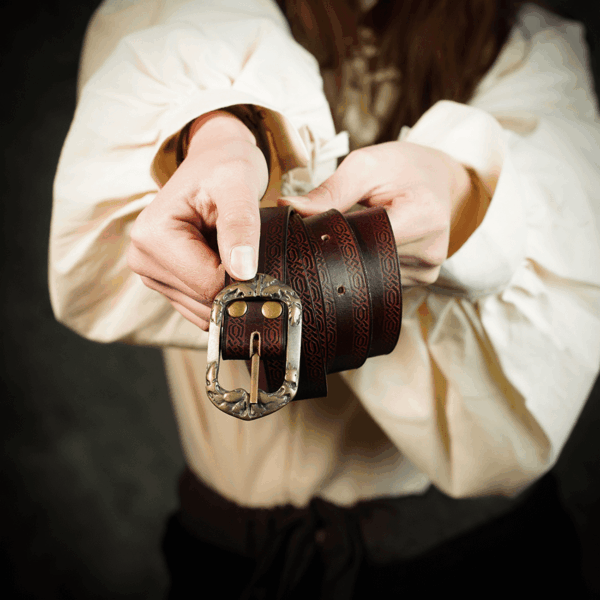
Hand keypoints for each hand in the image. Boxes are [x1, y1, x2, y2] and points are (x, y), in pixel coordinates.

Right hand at [127, 111, 267, 330]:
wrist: (214, 162)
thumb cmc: (224, 167)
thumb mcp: (238, 184)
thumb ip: (240, 224)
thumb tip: (243, 271)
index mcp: (152, 237)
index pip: (208, 285)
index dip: (241, 275)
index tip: (256, 252)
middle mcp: (142, 259)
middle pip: (204, 302)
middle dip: (234, 284)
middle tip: (248, 250)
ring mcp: (151, 275)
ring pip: (204, 311)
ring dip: (228, 290)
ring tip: (234, 252)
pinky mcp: (165, 283)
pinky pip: (201, 309)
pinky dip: (220, 294)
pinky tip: (225, 264)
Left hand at [279, 141, 485, 286]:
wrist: (438, 178)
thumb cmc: (402, 167)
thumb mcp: (365, 166)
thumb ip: (329, 190)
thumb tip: (287, 207)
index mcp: (423, 215)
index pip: (365, 239)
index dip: (335, 235)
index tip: (312, 227)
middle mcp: (430, 250)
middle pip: (366, 261)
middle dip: (340, 249)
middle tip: (330, 229)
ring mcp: (428, 270)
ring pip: (371, 274)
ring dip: (354, 258)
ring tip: (355, 233)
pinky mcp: (423, 279)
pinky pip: (383, 279)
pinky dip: (368, 264)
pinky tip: (368, 246)